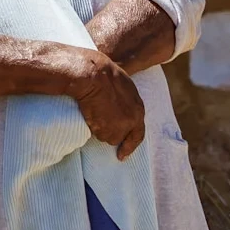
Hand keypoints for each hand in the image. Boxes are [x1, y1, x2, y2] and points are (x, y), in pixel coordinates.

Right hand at [46, 45, 145, 159]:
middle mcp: (131, 121)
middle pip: (119, 137)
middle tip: (101, 124)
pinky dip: (92, 127)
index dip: (130, 145)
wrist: (93, 75)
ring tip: (94, 111)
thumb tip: (121, 109)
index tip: (123, 155)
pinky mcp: (104, 130)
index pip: (138, 134)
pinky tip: (90, 113)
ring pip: (106, 136)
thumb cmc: (105, 75)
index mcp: (138, 110)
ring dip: (100, 129)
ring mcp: (118, 127)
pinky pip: (96, 134)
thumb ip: (127, 103)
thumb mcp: (125, 87)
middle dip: (110, 132)